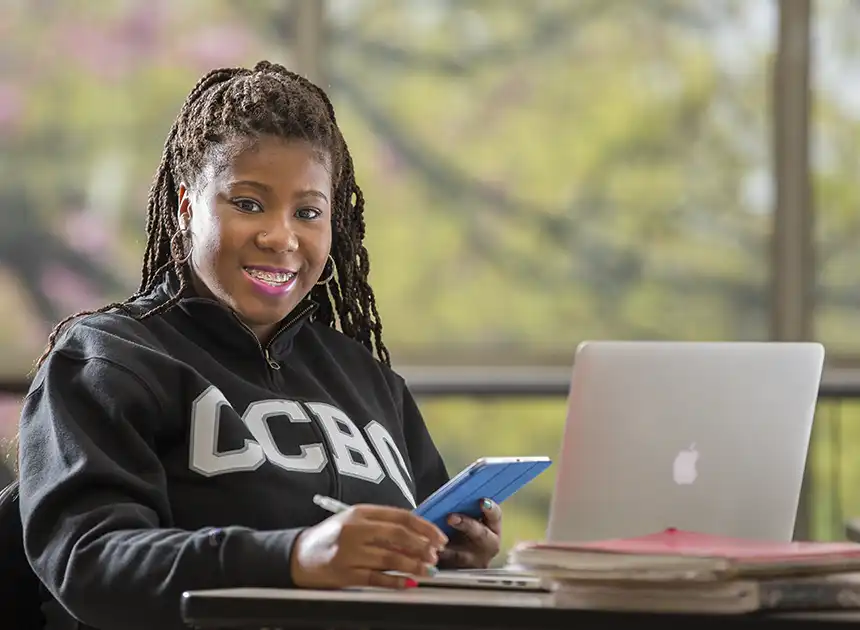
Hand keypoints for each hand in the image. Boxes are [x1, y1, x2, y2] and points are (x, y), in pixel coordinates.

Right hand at [290, 504, 447, 588]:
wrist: (298, 556)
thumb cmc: (331, 537)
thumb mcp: (354, 520)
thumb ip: (382, 523)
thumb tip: (417, 533)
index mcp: (360, 512)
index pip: (400, 516)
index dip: (424, 527)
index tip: (438, 537)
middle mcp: (355, 529)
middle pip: (398, 536)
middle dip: (422, 546)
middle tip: (435, 555)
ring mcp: (350, 552)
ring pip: (390, 558)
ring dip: (414, 565)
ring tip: (428, 570)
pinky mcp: (345, 574)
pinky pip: (377, 578)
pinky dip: (396, 581)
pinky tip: (409, 583)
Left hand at [438, 498, 500, 568]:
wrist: (456, 556)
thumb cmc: (461, 529)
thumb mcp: (468, 518)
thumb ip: (464, 508)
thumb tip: (450, 494)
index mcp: (492, 528)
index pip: (495, 516)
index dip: (490, 509)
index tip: (481, 501)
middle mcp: (487, 545)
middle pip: (480, 534)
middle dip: (465, 525)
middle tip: (450, 517)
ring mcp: (473, 561)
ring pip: (460, 555)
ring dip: (446, 548)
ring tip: (434, 542)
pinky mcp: (458, 572)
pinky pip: (445, 566)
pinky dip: (434, 560)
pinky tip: (425, 554)